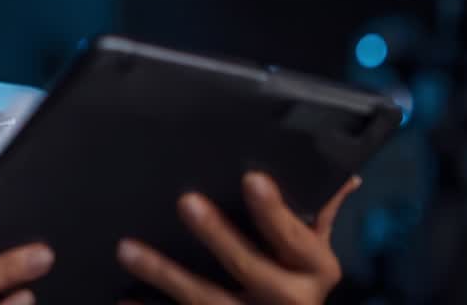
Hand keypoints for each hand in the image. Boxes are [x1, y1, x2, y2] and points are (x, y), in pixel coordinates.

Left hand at [115, 172, 361, 304]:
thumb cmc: (298, 282)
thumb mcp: (315, 254)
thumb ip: (318, 214)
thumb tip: (345, 173)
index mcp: (314, 271)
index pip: (294, 237)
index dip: (274, 211)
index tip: (252, 177)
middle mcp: (287, 300)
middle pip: (249, 267)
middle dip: (219, 236)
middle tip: (187, 202)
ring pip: (205, 298)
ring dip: (165, 274)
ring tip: (127, 248)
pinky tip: (121, 300)